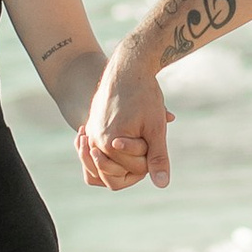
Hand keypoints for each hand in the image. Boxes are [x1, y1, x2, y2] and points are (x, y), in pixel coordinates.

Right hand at [80, 44, 171, 191]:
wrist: (128, 67)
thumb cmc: (144, 95)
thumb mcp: (156, 127)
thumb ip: (157, 158)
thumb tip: (162, 185)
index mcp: (108, 143)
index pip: (129, 172)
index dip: (147, 160)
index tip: (150, 136)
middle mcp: (93, 141)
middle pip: (114, 171)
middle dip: (133, 159)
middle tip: (142, 135)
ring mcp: (90, 134)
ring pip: (104, 164)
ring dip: (121, 157)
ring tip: (134, 137)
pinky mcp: (91, 128)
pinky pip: (99, 151)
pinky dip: (112, 151)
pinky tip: (124, 137)